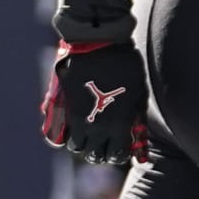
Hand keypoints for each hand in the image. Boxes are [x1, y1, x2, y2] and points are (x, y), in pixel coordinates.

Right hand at [40, 40, 148, 164]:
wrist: (99, 44)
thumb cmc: (126, 64)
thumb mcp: (140, 90)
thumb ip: (136, 114)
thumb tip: (134, 130)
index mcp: (117, 124)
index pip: (115, 154)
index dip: (118, 154)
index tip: (120, 149)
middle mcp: (95, 126)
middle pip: (93, 155)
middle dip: (100, 153)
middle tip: (104, 145)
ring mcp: (76, 119)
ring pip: (76, 146)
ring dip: (84, 144)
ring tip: (90, 135)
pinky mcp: (61, 109)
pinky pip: (58, 134)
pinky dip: (65, 135)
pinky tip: (74, 127)